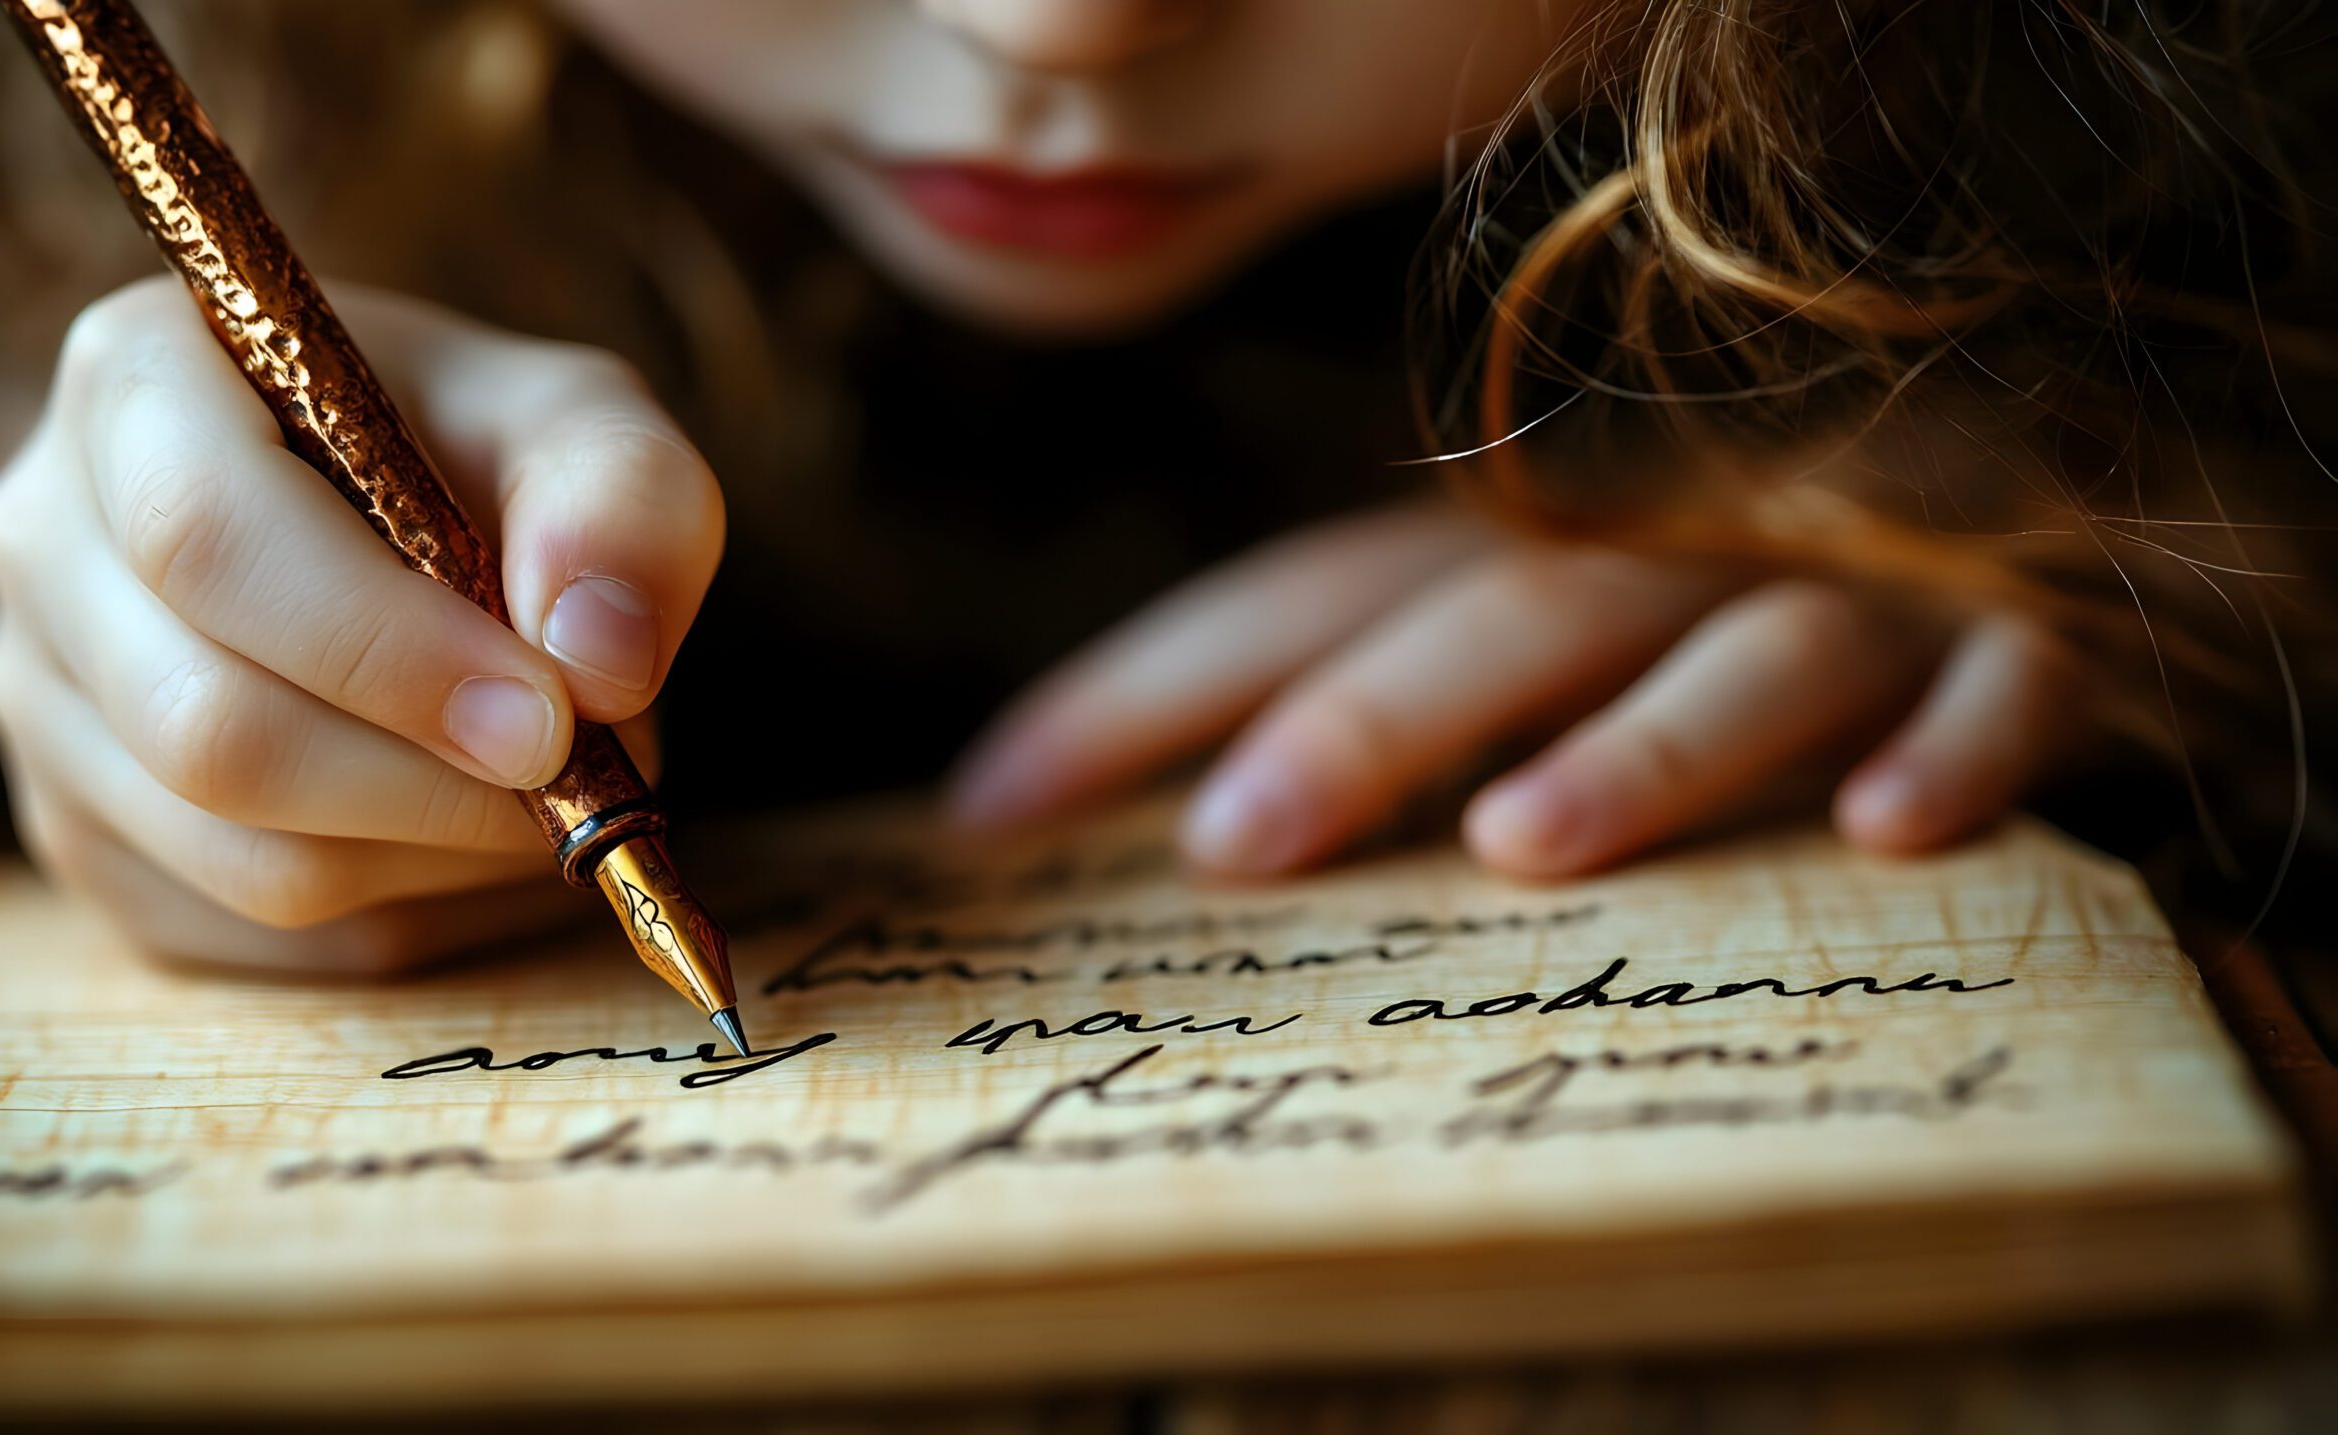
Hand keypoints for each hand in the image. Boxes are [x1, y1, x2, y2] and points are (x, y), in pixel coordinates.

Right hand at [0, 277, 723, 970]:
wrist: (426, 525)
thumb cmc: (495, 464)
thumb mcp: (592, 433)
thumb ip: (623, 507)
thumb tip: (596, 661)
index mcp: (137, 381)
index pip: (208, 538)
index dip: (386, 654)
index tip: (548, 718)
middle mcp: (41, 537)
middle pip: (206, 725)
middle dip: (429, 782)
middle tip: (577, 778)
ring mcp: (38, 699)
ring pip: (234, 854)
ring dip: (434, 853)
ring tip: (542, 792)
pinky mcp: (81, 834)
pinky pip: (247, 932)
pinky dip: (402, 906)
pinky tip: (468, 833)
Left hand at [948, 504, 2076, 876]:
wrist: (2017, 500)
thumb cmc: (1716, 606)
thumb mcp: (1524, 637)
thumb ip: (1362, 697)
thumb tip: (1102, 817)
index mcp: (1513, 548)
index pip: (1298, 598)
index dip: (1146, 688)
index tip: (988, 806)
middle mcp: (1656, 548)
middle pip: (1495, 620)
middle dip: (1361, 722)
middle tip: (1232, 841)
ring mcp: (1844, 582)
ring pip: (1735, 644)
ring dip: (1637, 741)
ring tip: (1520, 842)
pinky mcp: (2022, 636)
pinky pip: (2003, 681)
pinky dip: (1958, 744)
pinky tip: (1890, 830)